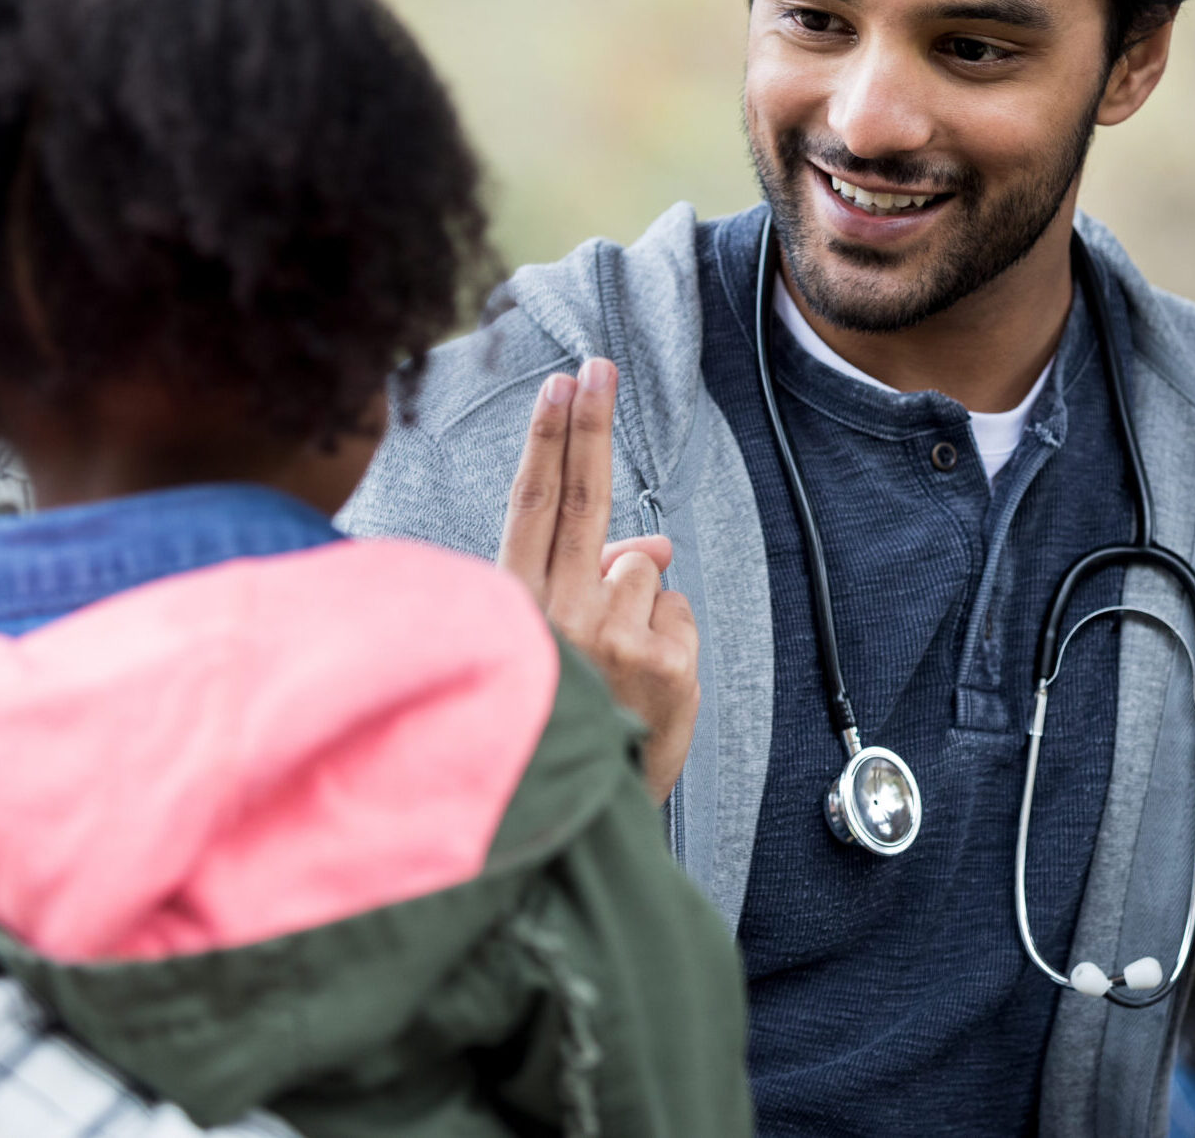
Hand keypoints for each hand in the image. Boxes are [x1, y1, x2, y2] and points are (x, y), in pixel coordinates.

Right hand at [498, 358, 700, 803]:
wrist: (576, 827)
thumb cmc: (556, 726)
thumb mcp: (550, 654)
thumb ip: (587, 584)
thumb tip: (651, 542)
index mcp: (514, 607)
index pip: (532, 506)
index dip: (547, 440)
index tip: (559, 385)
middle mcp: (556, 613)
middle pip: (582, 497)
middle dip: (591, 424)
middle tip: (599, 365)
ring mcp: (612, 636)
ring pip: (644, 568)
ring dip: (639, 604)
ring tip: (613, 669)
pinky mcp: (665, 663)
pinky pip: (679, 612)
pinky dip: (671, 637)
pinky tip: (643, 686)